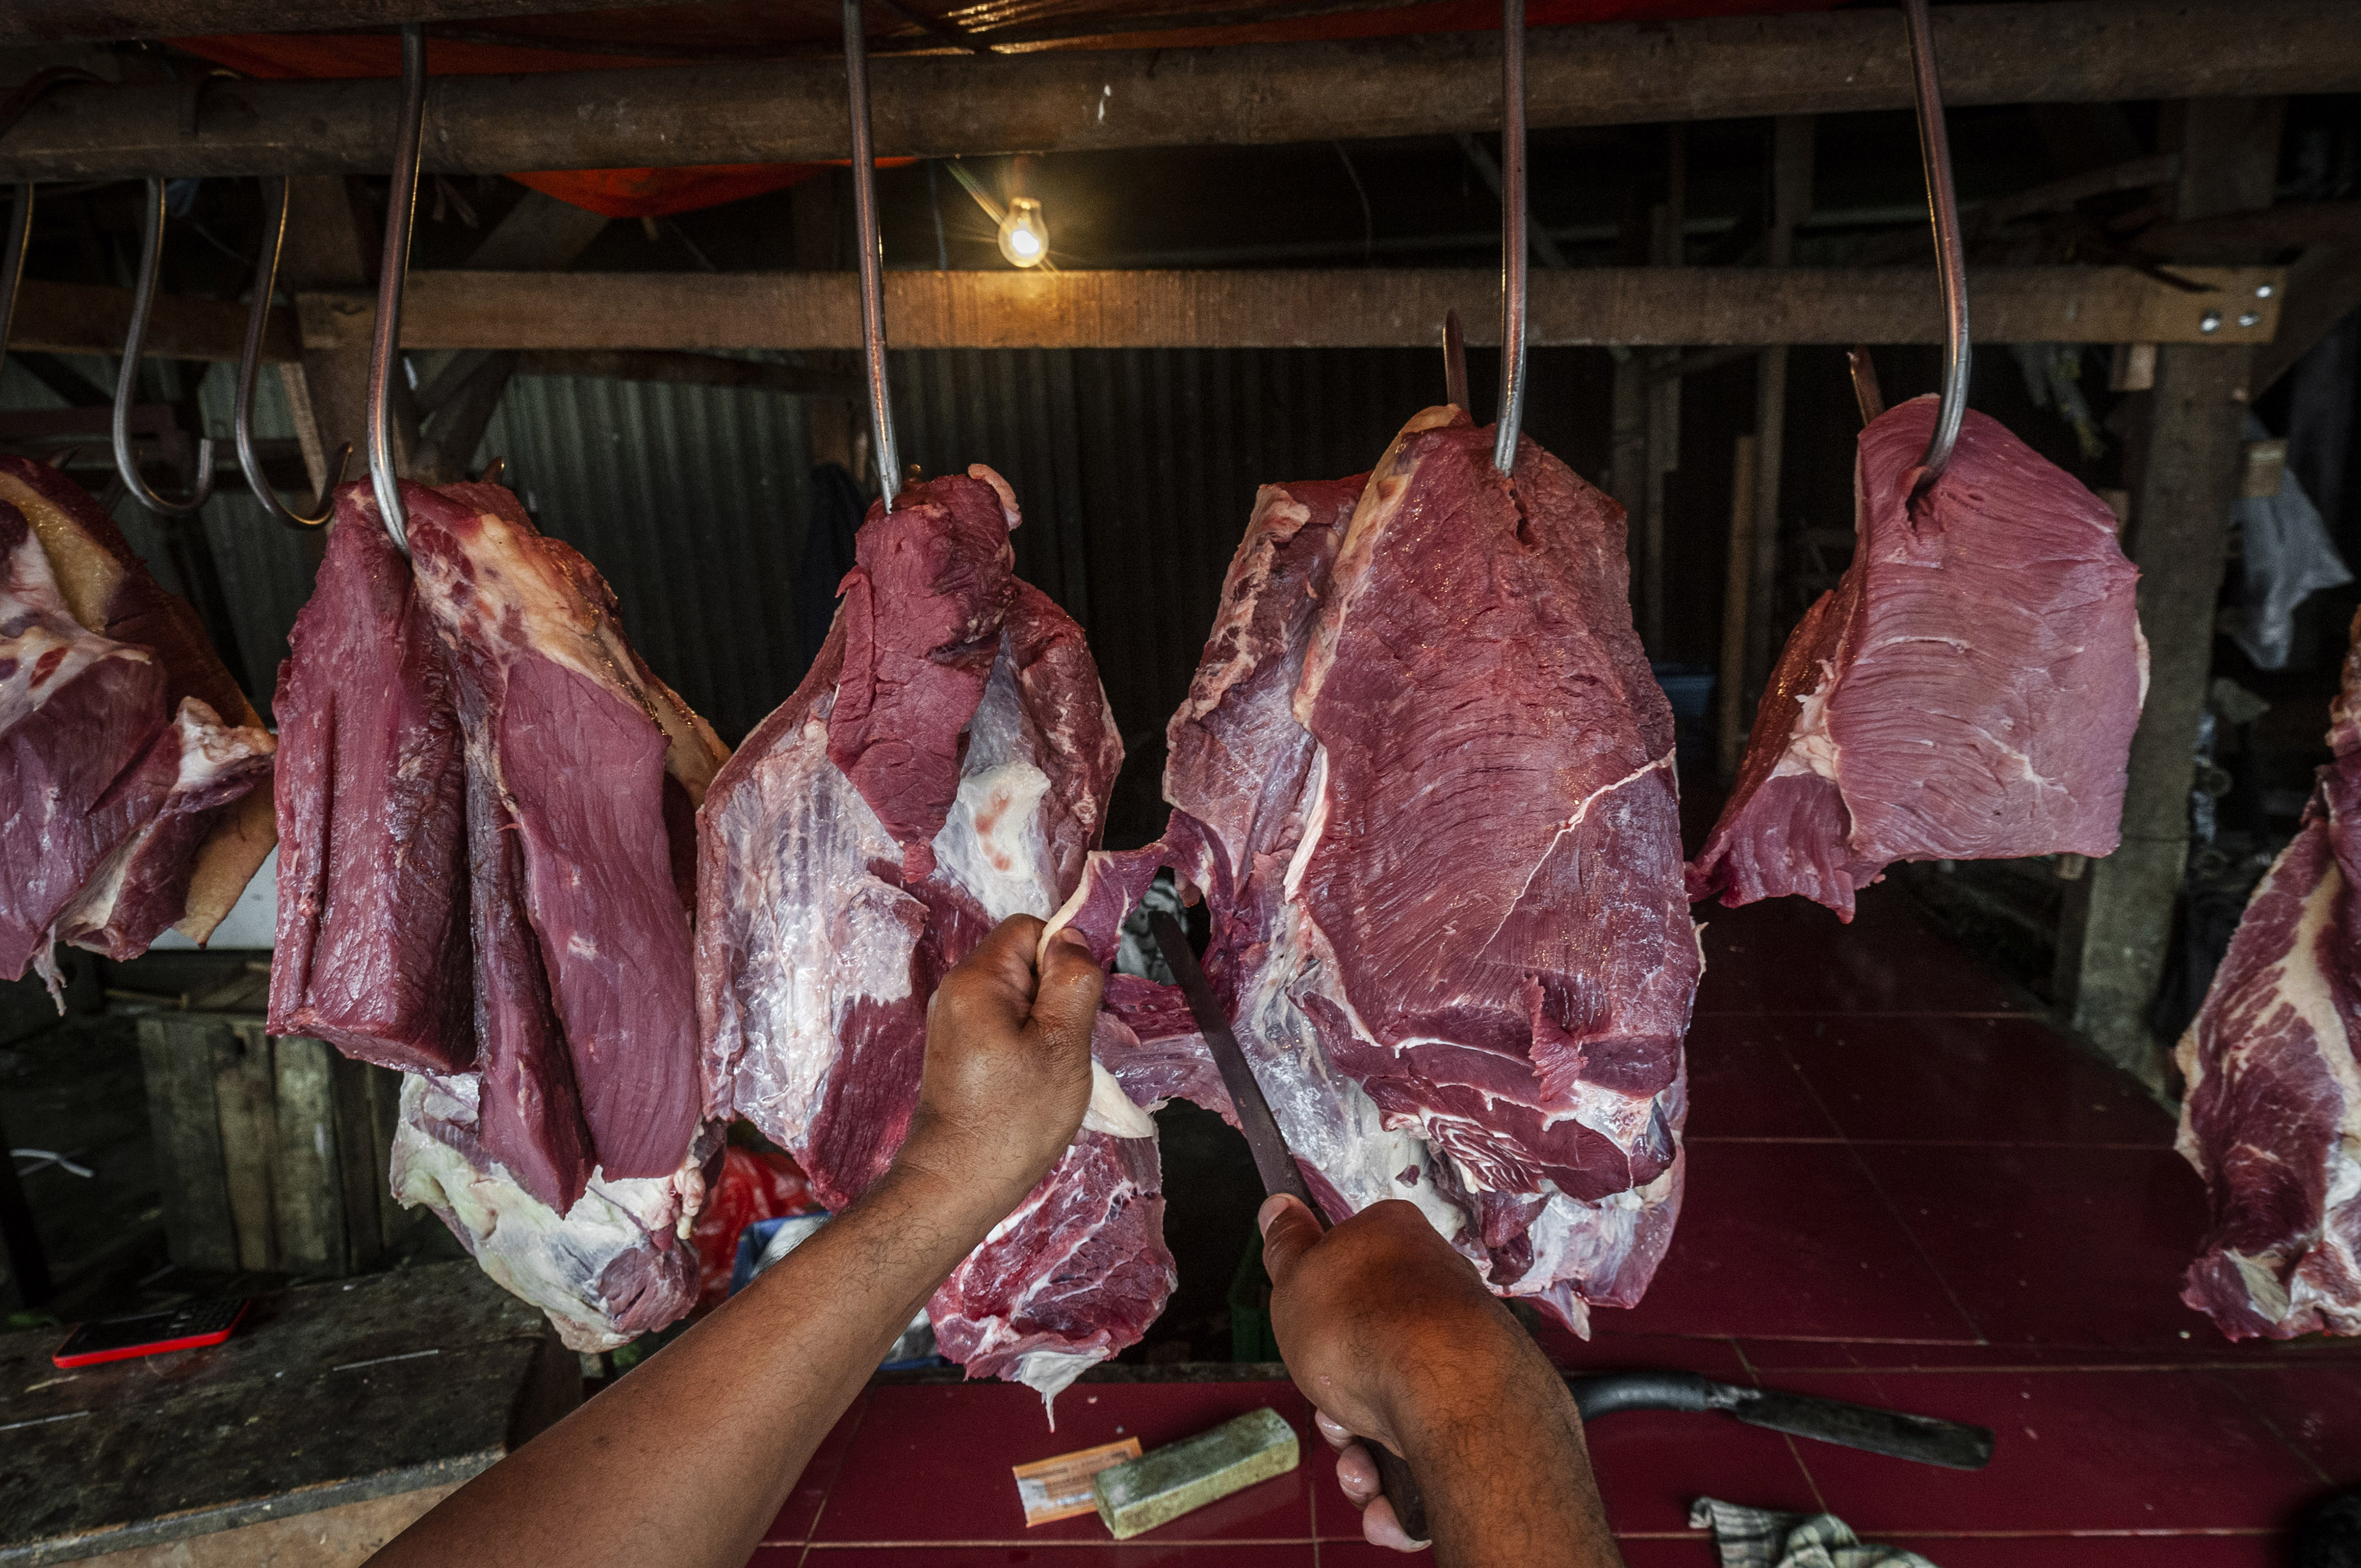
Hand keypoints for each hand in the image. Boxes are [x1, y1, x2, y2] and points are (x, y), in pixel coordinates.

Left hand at [893, 914, 1103, 1218]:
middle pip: (1022, 961)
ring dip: (1045, 1022)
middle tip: (1068, 1041)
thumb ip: (1072, 981)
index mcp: (978, 979)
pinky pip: (1002, 1022)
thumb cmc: (1014, 1119)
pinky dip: (1026, 1041)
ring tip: (1051, 1065)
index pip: (1029, 929)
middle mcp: (956, 991)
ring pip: (1017, 995)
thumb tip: (1072, 936)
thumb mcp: (1063, 1044)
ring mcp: (953, 1021)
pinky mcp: (957, 1048)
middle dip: (1056, 992)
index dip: (1063, 955)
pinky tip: (1034, 1078)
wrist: (957, 1183)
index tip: (1077, 1002)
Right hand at [1263, 1195, 1583, 1556]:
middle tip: (1329, 1413)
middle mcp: (1436, 1289)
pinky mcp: (1482, 1409)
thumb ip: (1286, 1246)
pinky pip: (1428, 1450)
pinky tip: (1388, 1500)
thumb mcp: (1296, 1276)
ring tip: (1360, 1469)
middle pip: (1365, 1350)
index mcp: (1393, 1241)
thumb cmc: (1363, 1325)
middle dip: (1337, 1401)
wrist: (1450, 1390)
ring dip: (1361, 1453)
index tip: (1305, 1341)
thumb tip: (1279, 1207)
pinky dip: (1400, 1481)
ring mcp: (1463, 1350)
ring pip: (1393, 1409)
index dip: (1315, 1315)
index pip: (1345, 1268)